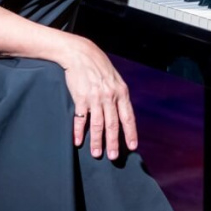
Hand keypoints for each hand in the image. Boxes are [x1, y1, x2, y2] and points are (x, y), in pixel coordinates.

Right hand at [62, 35, 137, 159]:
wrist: (80, 54)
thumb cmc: (99, 66)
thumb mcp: (115, 78)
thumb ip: (119, 95)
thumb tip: (123, 113)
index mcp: (121, 92)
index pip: (128, 117)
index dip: (130, 133)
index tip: (132, 147)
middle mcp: (110, 96)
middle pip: (113, 124)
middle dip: (114, 142)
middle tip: (113, 157)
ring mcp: (95, 97)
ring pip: (98, 124)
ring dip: (97, 141)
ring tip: (97, 154)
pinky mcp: (81, 98)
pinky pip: (81, 119)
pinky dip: (79, 131)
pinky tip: (78, 142)